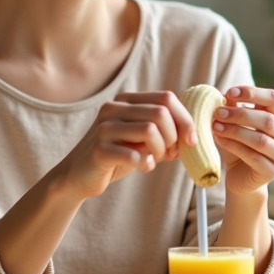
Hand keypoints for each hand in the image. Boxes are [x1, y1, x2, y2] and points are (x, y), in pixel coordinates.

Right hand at [58, 91, 195, 199]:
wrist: (80, 175)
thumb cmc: (116, 155)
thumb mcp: (141, 138)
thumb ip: (163, 131)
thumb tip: (193, 135)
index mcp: (126, 100)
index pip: (166, 98)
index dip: (185, 119)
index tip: (191, 140)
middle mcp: (113, 108)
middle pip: (161, 113)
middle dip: (173, 137)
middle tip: (170, 153)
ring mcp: (104, 128)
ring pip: (150, 130)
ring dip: (161, 150)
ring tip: (155, 159)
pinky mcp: (99, 150)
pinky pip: (135, 155)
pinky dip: (146, 164)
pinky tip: (142, 167)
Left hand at [212, 86, 273, 194]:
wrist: (241, 176)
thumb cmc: (241, 145)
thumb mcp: (237, 123)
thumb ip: (235, 107)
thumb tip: (226, 94)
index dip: (252, 93)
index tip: (229, 92)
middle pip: (267, 119)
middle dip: (240, 114)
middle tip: (218, 112)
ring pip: (260, 139)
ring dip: (235, 130)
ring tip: (215, 126)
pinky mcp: (273, 171)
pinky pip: (253, 156)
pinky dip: (234, 146)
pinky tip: (220, 139)